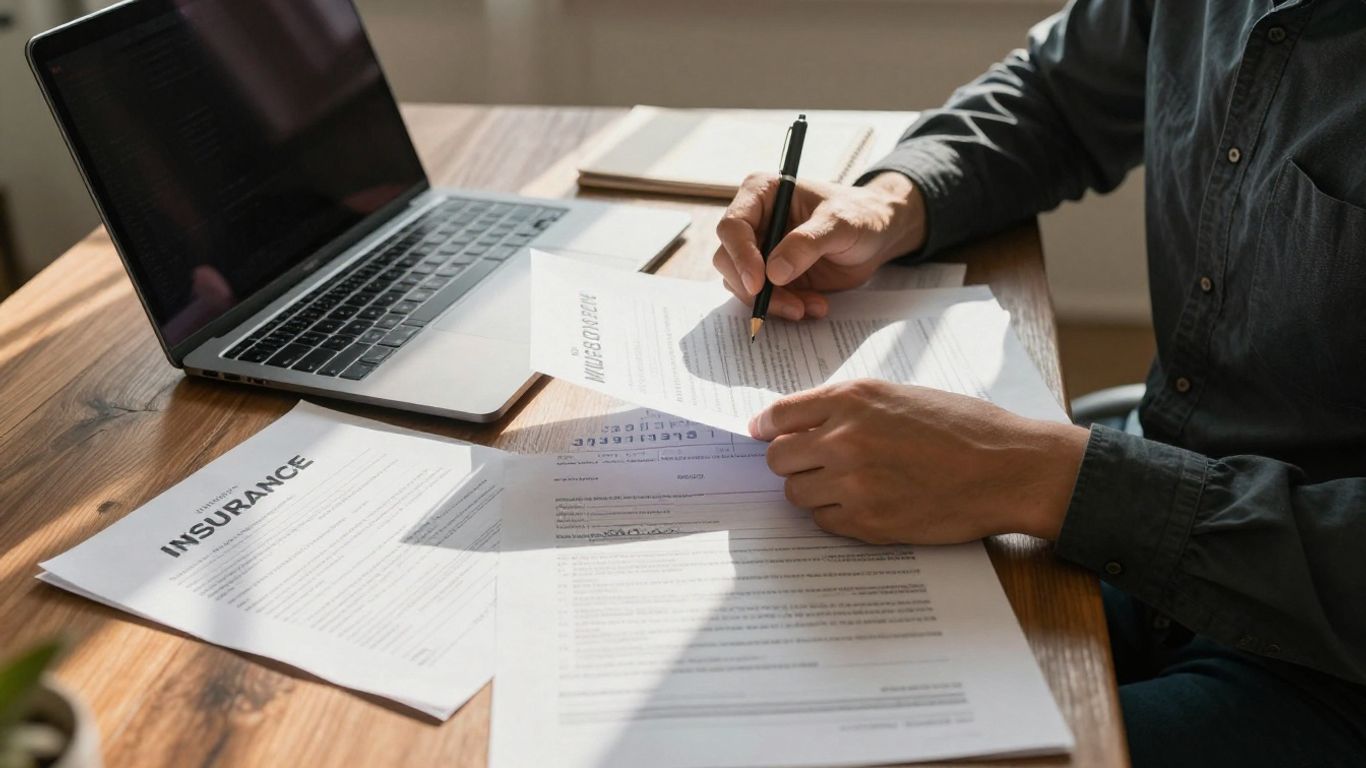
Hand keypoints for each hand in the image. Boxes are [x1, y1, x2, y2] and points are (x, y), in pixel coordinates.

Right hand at [713, 172, 927, 320]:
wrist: (877, 235)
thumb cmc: (859, 215)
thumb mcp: (839, 223)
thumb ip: (806, 244)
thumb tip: (773, 273)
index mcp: (761, 194)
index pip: (732, 226)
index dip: (740, 256)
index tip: (759, 283)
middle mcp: (754, 221)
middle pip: (728, 260)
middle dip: (756, 289)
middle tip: (790, 306)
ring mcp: (760, 250)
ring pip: (742, 284)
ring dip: (773, 303)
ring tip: (809, 307)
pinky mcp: (770, 275)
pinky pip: (764, 299)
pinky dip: (785, 308)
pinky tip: (814, 305)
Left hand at [749, 380, 1089, 544]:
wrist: (1009, 467)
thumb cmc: (963, 427)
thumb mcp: (900, 395)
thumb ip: (848, 407)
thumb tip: (800, 423)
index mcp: (852, 399)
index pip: (778, 415)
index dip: (767, 428)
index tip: (763, 435)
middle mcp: (844, 438)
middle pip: (777, 459)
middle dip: (791, 462)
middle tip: (812, 465)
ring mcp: (853, 483)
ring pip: (795, 494)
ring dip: (812, 491)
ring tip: (847, 485)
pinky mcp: (868, 522)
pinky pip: (823, 522)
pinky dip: (835, 516)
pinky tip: (866, 504)